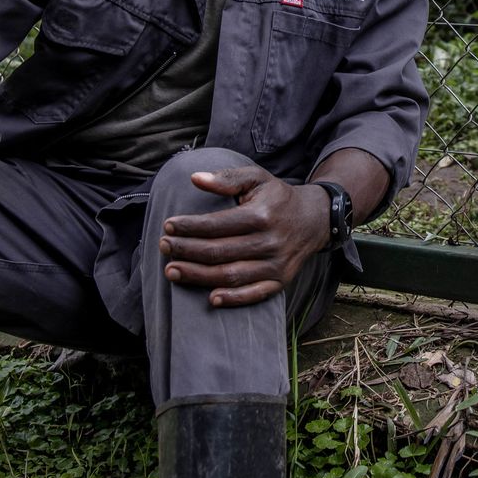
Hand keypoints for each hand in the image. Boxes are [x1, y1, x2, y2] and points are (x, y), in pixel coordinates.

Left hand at [159, 166, 329, 307]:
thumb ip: (227, 179)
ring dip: (198, 276)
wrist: (314, 219)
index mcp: (261, 215)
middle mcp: (269, 242)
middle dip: (187, 251)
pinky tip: (210, 299)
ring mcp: (276, 265)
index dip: (190, 227)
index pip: (217, 225)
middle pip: (219, 252)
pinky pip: (255, 294)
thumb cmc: (277, 198)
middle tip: (163, 247)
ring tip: (172, 271)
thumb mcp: (257, 179)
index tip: (168, 226)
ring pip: (231, 275)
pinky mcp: (281, 281)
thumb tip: (195, 178)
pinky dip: (233, 299)